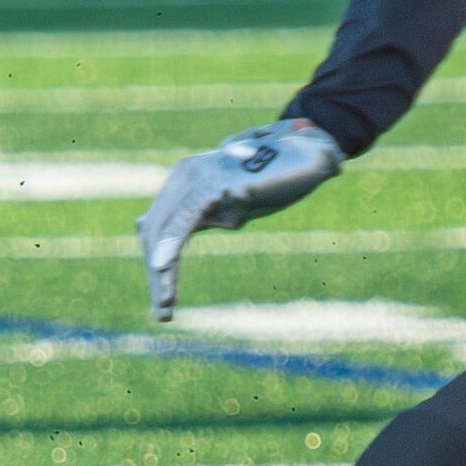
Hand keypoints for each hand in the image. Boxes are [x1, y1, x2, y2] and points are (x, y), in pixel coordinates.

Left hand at [135, 119, 343, 320]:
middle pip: (154, 233)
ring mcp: (198, 176)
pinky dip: (170, 243)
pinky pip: (185, 216)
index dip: (156, 266)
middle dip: (156, 277)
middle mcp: (184, 176)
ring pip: (164, 230)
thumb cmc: (274, 176)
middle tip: (162, 315)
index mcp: (184, 180)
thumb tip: (163, 230)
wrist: (312, 150)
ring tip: (165, 307)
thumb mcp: (231, 200)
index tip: (163, 304)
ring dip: (162, 274)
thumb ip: (200, 212)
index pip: (156, 228)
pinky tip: (159, 267)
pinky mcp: (216, 182)